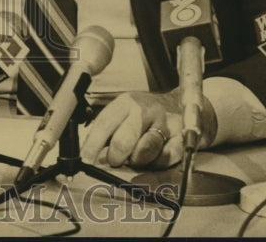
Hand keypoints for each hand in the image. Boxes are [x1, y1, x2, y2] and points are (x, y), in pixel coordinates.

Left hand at [80, 88, 216, 168]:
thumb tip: (88, 154)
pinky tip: (154, 158)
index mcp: (126, 103)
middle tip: (114, 160)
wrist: (179, 106)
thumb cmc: (143, 116)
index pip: (105, 123)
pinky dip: (157, 163)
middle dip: (116, 156)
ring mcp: (165, 124)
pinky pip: (166, 158)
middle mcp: (145, 110)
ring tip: (135, 157)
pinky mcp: (180, 138)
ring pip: (146, 150)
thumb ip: (106, 132)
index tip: (85, 160)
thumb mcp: (123, 114)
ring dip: (137, 160)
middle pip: (124, 139)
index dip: (92, 144)